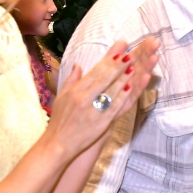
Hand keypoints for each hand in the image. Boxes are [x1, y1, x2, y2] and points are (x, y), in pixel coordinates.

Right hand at [48, 38, 159, 157]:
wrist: (58, 143)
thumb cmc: (60, 120)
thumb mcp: (62, 97)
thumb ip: (71, 80)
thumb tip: (78, 65)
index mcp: (75, 90)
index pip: (95, 71)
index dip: (109, 59)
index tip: (120, 49)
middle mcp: (84, 98)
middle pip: (104, 78)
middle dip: (118, 65)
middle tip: (130, 54)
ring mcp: (93, 110)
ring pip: (111, 90)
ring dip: (124, 78)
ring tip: (134, 67)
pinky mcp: (101, 121)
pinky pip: (114, 106)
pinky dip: (123, 96)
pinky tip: (131, 87)